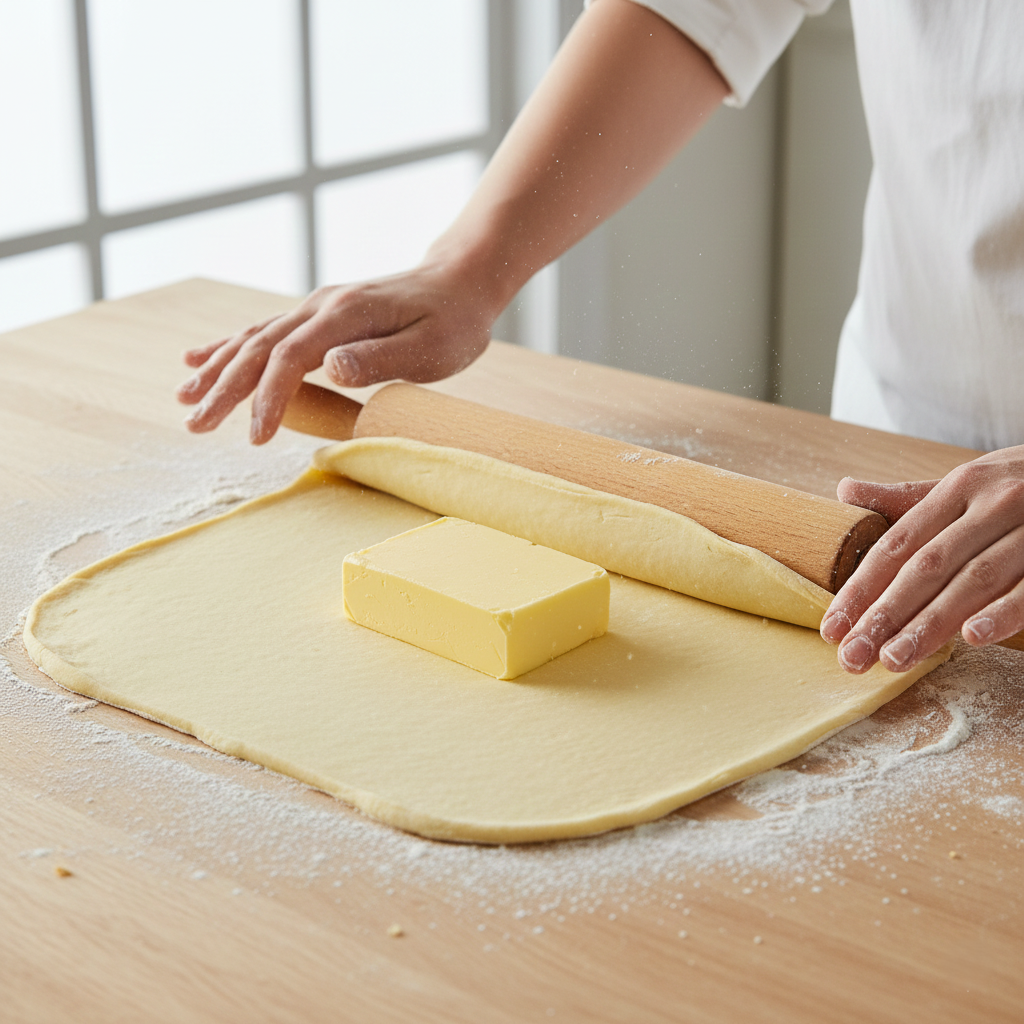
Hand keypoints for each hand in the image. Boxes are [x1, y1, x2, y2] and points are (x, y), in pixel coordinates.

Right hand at [176, 261, 496, 443]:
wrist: (461, 282)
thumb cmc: (454, 322)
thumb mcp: (430, 348)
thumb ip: (380, 359)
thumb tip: (329, 368)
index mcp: (345, 315)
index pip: (291, 358)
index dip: (268, 398)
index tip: (255, 436)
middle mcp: (322, 306)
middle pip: (260, 347)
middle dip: (225, 388)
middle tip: (195, 425)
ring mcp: (317, 307)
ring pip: (255, 338)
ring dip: (218, 369)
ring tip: (185, 397)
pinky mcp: (320, 315)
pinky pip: (265, 330)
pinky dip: (229, 346)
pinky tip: (200, 358)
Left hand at [820, 445, 1023, 672]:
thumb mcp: (970, 481)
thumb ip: (909, 497)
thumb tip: (846, 490)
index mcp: (960, 488)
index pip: (898, 544)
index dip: (861, 587)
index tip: (831, 627)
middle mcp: (994, 505)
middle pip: (927, 567)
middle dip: (884, 615)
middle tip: (851, 656)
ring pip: (973, 581)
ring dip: (931, 623)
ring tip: (894, 659)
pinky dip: (1004, 612)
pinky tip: (973, 638)